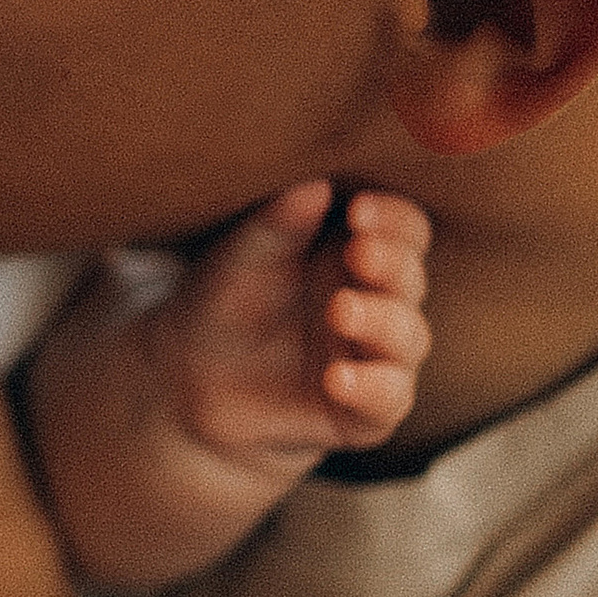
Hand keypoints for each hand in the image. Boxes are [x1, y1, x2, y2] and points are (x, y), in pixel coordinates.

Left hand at [148, 182, 432, 468]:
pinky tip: (336, 377)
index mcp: (360, 253)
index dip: (392, 219)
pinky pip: (388, 400)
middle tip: (358, 253)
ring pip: (408, 338)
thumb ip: (276, 225)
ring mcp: (376, 357)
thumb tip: (315, 185)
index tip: (359, 209)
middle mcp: (379, 302)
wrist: (186, 378)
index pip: (404, 230)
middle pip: (411, 278)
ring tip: (340, 310)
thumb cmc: (223, 300)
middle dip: (390, 265)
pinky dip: (370, 387)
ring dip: (381, 322)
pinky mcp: (365, 411)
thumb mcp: (239, 259)